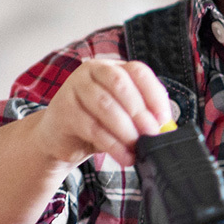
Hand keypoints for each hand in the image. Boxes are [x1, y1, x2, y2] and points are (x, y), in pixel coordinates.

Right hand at [31, 58, 174, 165]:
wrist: (59, 137)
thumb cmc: (95, 122)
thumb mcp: (121, 114)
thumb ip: (140, 115)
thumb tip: (164, 127)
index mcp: (111, 67)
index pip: (138, 71)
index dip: (154, 94)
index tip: (164, 118)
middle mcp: (92, 71)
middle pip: (120, 85)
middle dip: (140, 112)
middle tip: (151, 134)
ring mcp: (74, 88)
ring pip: (106, 106)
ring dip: (126, 130)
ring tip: (137, 146)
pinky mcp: (64, 110)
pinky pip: (92, 127)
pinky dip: (113, 145)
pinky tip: (124, 156)